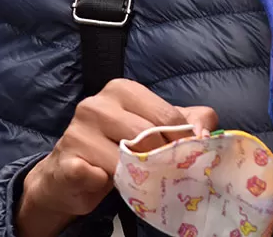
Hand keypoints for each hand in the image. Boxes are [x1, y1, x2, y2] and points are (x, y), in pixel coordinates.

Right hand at [17, 79, 217, 236]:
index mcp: (122, 89)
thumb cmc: (117, 147)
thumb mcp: (155, 128)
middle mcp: (96, 104)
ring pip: (125, 157)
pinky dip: (105, 183)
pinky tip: (104, 181)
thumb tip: (206, 132)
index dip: (182, 141)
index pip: (167, 115)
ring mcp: (77, 131)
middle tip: (163, 172)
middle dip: (162, 159)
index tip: (183, 157)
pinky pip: (94, 174)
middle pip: (148, 135)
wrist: (69, 175)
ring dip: (136, 174)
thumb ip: (189, 121)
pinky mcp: (66, 161)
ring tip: (135, 178)